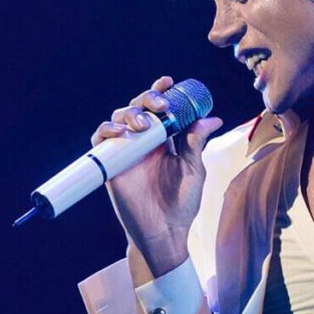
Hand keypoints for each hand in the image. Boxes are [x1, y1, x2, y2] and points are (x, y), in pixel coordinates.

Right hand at [91, 76, 222, 275]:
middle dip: (147, 99)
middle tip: (159, 105)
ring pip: (120, 119)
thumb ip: (197, 142)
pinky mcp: (112, 165)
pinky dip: (106, 130)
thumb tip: (212, 117)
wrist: (164, 231)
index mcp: (167, 140)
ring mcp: (127, 152)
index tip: (168, 82)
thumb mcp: (193, 169)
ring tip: (141, 123)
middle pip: (139, 108)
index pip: (161, 109)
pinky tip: (119, 132)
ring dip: (129, 113)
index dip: (162, 92)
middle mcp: (145, 142)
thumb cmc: (182, 203)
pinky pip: (101, 141)